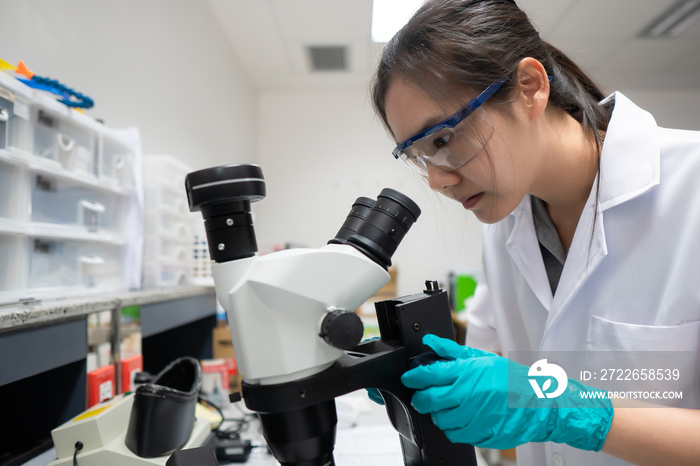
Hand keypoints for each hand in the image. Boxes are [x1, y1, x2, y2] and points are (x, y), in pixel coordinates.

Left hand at [401, 334, 612, 450]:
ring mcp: (474, 417)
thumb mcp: (483, 359)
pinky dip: (452, 427)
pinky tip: (460, 418)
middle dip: (420, 398)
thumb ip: (453, 352)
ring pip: (439, 420)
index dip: (414, 377)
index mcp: (469, 373)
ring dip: (437, 414)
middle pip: (428, 400)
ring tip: (447, 406)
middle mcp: (469, 395)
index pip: (430, 374)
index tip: (409, 378)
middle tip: (422, 396)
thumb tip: (431, 342)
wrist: (540, 404)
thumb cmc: (513, 380)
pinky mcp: (480, 435)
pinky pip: (454, 434)